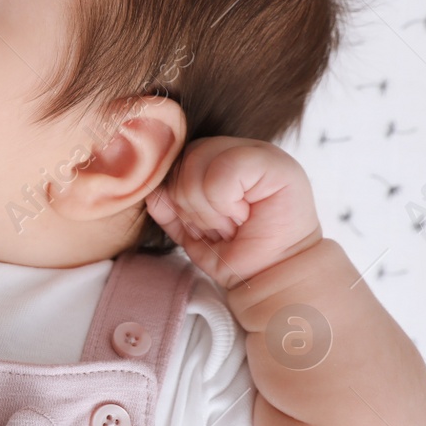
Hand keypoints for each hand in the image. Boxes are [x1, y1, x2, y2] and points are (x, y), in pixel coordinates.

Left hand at [144, 136, 322, 293]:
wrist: (272, 276)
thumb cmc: (236, 252)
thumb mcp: (190, 229)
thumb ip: (169, 207)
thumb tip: (151, 191)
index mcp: (214, 159)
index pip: (174, 160)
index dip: (177, 196)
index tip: (201, 226)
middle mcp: (235, 148)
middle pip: (183, 159)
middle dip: (191, 205)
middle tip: (219, 227)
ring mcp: (256, 151)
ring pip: (197, 162)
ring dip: (208, 208)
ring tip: (232, 224)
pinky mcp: (274, 162)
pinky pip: (223, 172)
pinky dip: (223, 202)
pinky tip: (243, 216)